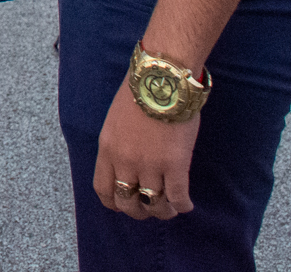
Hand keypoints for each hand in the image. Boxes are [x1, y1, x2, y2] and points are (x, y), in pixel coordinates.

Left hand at [92, 86, 197, 221]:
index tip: (123, 205)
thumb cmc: (140, 91)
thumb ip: (117, 144)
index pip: (103, 189)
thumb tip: (125, 161)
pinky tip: (186, 205)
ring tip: (170, 208)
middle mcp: (125, 162)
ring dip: (163, 211)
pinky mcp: (175, 165)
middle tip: (149, 209)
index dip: (114, 203)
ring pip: (154, 204)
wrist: (161, 79)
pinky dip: (182, 206)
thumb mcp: (115, 120)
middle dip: (138, 211)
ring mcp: (150, 166)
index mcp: (108, 150)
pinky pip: (178, 197)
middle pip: (127, 203)